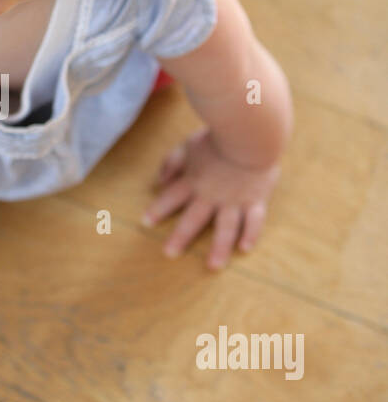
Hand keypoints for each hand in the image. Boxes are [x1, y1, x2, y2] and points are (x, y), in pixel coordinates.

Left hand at [141, 126, 280, 269]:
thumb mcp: (188, 145)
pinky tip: (243, 249)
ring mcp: (234, 200)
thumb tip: (159, 181)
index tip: (145, 222)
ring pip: (225, 228)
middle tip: (169, 254)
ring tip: (213, 266)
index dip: (158, 209)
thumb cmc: (218, 138)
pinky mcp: (255, 200)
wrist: (250, 135)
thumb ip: (172, 162)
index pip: (171, 198)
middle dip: (180, 237)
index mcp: (194, 181)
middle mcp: (212, 196)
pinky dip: (250, 235)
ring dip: (219, 248)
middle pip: (193, 219)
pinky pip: (254, 221)